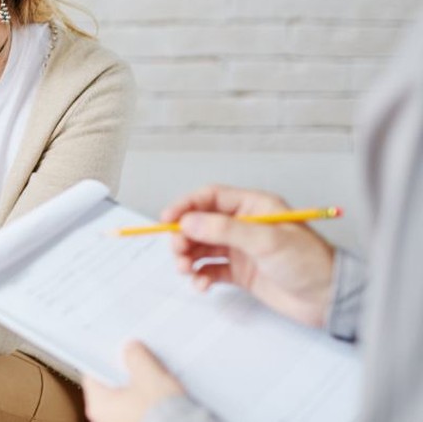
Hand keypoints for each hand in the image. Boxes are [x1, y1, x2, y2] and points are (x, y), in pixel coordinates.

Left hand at [83, 342, 185, 421]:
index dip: (107, 358)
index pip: (94, 372)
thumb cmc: (160, 412)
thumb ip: (136, 357)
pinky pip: (140, 405)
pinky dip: (148, 396)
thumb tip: (131, 349)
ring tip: (154, 369)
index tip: (117, 347)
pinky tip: (162, 386)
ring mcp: (123, 421)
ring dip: (140, 382)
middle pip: (112, 383)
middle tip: (138, 354)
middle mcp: (105, 417)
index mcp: (98, 404)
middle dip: (126, 369)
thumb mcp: (148, 375)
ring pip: (128, 395)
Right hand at [163, 185, 335, 326]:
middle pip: (200, 223)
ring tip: (186, 269)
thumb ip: (224, 230)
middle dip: (184, 237)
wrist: (329, 299)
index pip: (210, 198)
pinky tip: (202, 284)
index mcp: (253, 207)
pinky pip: (210, 270)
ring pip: (201, 247)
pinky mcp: (241, 272)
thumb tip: (189, 222)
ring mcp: (241, 249)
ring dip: (188, 257)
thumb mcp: (266, 241)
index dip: (186, 206)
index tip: (168, 220)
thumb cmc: (309, 263)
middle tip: (178, 251)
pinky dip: (200, 276)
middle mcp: (244, 226)